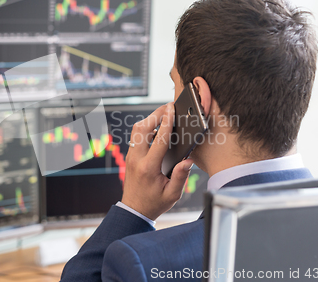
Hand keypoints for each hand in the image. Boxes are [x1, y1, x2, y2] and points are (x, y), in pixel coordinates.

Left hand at [121, 103, 193, 220]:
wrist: (134, 210)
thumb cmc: (154, 203)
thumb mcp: (172, 194)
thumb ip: (180, 177)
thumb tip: (188, 160)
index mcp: (149, 167)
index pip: (159, 139)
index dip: (167, 122)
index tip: (172, 109)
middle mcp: (136, 159)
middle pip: (142, 128)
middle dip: (155, 115)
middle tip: (168, 107)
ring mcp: (130, 156)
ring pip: (136, 130)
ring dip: (149, 119)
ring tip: (164, 113)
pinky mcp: (129, 156)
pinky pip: (136, 137)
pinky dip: (145, 128)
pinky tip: (157, 127)